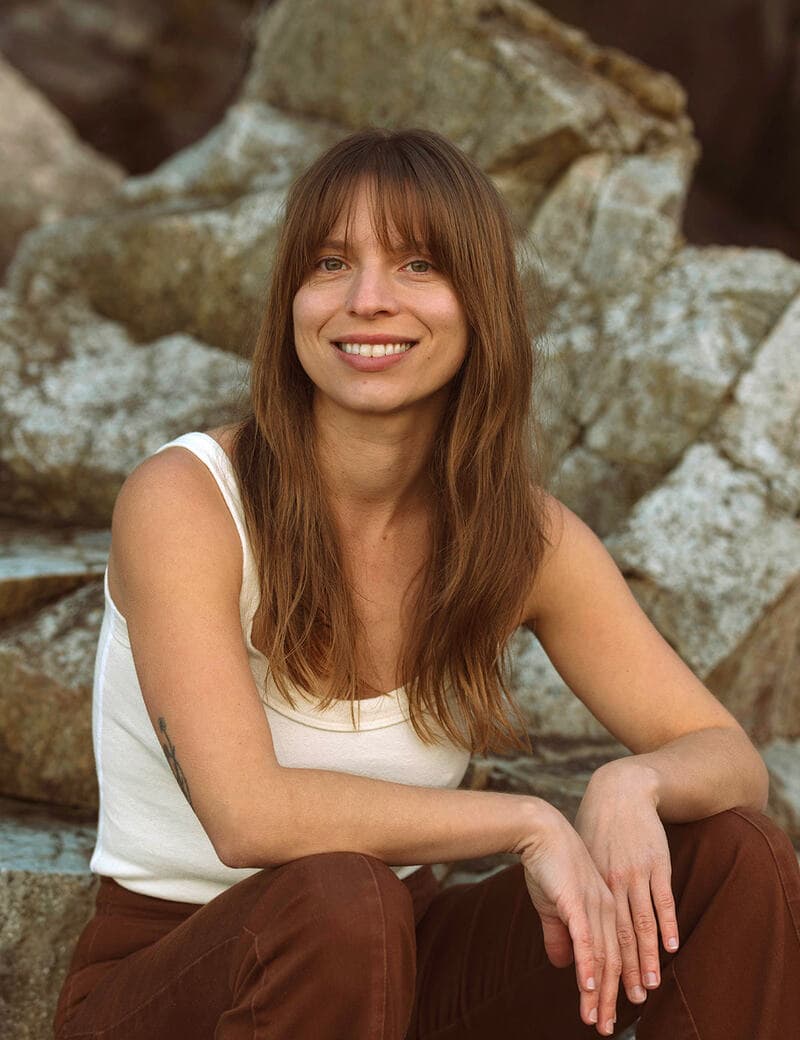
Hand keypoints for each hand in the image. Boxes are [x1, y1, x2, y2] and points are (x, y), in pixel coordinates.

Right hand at [516, 801, 622, 1035]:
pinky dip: (588, 964)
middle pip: (613, 961)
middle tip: (606, 1028)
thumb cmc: (547, 864)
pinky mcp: (576, 901)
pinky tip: (587, 986)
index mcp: (606, 908)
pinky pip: (585, 938)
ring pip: (601, 956)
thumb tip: (562, 965)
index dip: (614, 986)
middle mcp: (606, 909)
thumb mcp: (555, 904)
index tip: (611, 1013)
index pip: (615, 953)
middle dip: (609, 998)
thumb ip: (560, 934)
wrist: (540, 829)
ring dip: (599, 991)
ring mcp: (594, 905)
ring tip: (595, 1018)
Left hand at [574, 760, 679, 1009]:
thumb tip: (566, 947)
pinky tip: (670, 947)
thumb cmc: (595, 829)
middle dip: (620, 974)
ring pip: (641, 923)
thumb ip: (571, 903)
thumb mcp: (578, 864)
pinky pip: (662, 899)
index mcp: (591, 885)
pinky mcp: (656, 864)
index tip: (595, 995)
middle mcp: (612, 883)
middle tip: (626, 1005)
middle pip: (617, 937)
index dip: (595, 966)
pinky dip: (667, 924)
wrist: (619, 792)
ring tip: (648, 986)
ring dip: (645, 958)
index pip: (594, 935)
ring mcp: (635, 874)